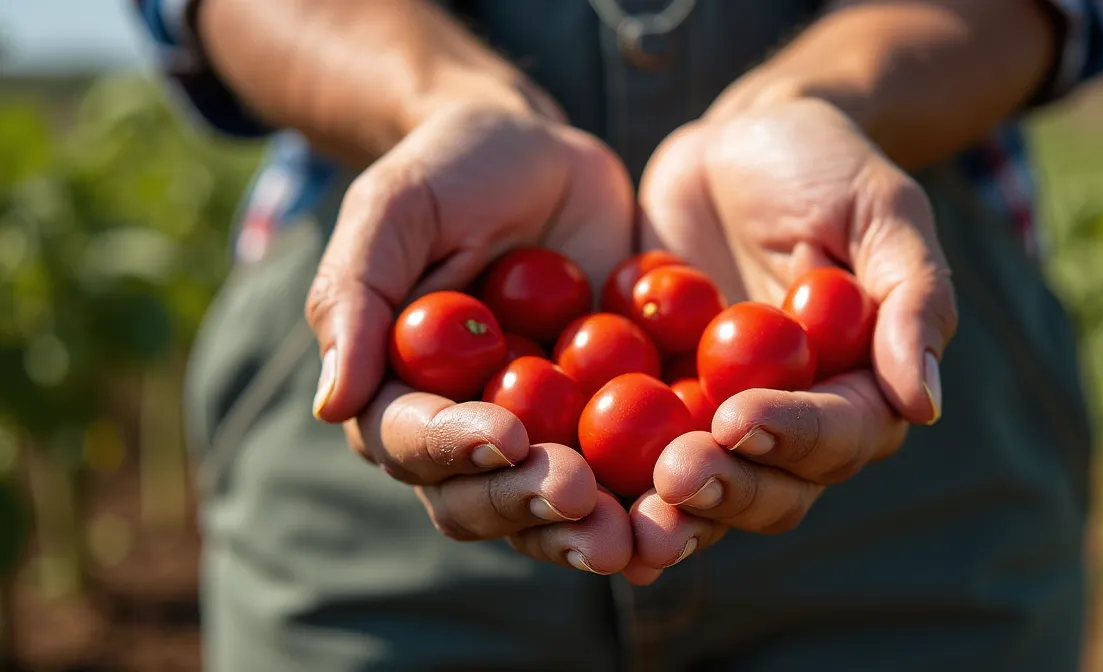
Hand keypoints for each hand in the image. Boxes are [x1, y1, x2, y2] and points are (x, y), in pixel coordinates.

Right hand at [306, 93, 635, 574]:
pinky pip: (632, 477)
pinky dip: (658, 499)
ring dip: (593, 530)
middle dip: (528, 504)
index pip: (413, 440)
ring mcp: (543, 439)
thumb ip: (356, 296)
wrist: (544, 157)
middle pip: (483, 499)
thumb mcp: (397, 207)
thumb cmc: (453, 171)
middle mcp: (467, 436)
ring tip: (640, 534)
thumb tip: (331, 404)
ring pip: (557, 511)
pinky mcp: (610, 428)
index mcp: (401, 394)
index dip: (454, 449)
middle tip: (579, 495)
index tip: (504, 437)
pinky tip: (694, 508)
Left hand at [626, 97, 957, 582]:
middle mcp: (794, 424)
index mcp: (860, 390)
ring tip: (622, 512)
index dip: (791, 436)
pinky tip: (562, 473)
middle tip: (673, 477)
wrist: (737, 147)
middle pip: (771, 487)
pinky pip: (631, 453)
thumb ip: (912, 299)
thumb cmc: (825, 167)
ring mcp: (719, 421)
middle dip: (725, 488)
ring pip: (702, 489)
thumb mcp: (880, 211)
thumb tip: (924, 404)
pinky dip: (605, 475)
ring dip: (667, 510)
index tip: (736, 418)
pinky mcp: (657, 407)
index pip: (838, 435)